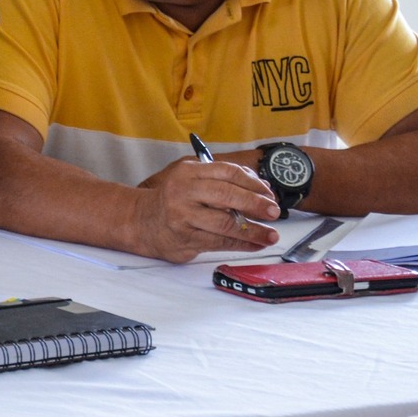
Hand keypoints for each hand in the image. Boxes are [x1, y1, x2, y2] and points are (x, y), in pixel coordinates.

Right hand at [134, 157, 282, 261]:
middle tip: (274, 212)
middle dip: (255, 204)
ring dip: (253, 230)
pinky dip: (242, 244)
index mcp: (189, 172)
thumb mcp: (193, 180)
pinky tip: (256, 244)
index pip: (227, 172)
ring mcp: (183, 216)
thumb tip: (262, 189)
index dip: (253, 183)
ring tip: (271, 235)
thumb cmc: (176, 199)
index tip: (269, 193)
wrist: (143, 221)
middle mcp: (184, 191)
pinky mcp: (185, 238)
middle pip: (227, 196)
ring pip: (226, 223)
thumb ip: (224, 180)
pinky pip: (221, 242)